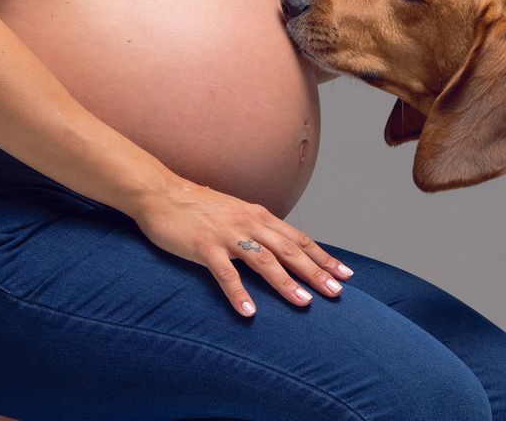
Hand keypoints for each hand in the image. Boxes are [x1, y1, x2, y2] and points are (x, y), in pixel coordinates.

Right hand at [129, 174, 353, 316]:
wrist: (161, 192)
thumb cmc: (198, 206)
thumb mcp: (235, 213)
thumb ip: (257, 229)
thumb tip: (279, 248)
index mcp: (259, 216)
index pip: (299, 239)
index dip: (323, 257)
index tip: (345, 274)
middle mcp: (249, 223)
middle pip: (289, 251)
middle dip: (315, 272)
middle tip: (336, 292)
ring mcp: (227, 235)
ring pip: (264, 261)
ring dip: (285, 283)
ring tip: (304, 303)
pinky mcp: (204, 246)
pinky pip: (225, 274)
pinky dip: (239, 294)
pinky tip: (249, 312)